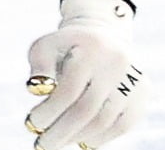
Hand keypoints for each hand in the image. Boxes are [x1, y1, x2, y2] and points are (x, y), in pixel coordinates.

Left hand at [25, 0, 148, 148]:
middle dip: (61, 131)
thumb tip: (35, 89)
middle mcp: (116, 64)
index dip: (50, 111)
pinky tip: (81, 141)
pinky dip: (100, 137)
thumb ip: (39, 66)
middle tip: (42, 144)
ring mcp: (133, 81)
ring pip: (104, 121)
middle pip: (86, 109)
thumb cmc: (66, 46)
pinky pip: (122, 125)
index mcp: (90, 48)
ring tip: (57, 142)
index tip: (32, 122)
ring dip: (78, 136)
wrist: (103, 36)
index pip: (69, 89)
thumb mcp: (47, 45)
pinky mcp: (142, 95)